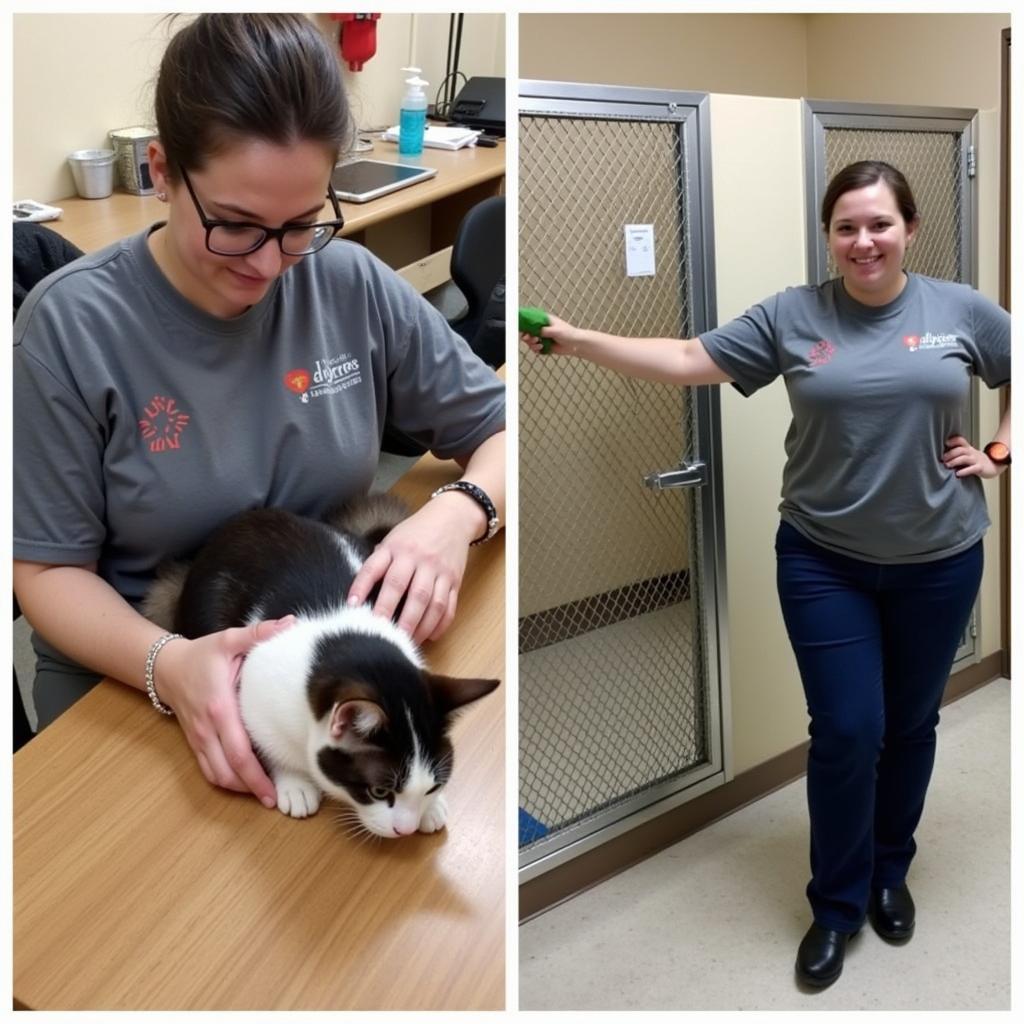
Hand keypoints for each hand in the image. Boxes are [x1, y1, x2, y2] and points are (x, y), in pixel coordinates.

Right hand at [153, 617, 295, 806]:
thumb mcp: (230, 639)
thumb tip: (291, 623)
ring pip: (216, 775)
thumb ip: (260, 633)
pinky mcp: (195, 742)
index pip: (239, 750)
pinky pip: (208, 769)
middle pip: (228, 770)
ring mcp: (199, 738)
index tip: (273, 790)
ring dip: (238, 788)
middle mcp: (208, 728)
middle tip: (275, 800)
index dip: (255, 774)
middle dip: (251, 789)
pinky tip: (243, 784)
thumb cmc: (202, 654)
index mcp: (220, 707)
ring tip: (263, 794)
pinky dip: (225, 781)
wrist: (166, 666)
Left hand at [346, 494, 479, 643]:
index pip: (376, 568)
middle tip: (383, 636)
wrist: (453, 517)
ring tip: (407, 642)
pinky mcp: (455, 580)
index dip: (362, 587)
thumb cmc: (416, 532)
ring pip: (431, 603)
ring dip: (419, 626)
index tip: (352, 606)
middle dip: (395, 616)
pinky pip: (449, 605)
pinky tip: (430, 636)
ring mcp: (440, 571)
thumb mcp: (392, 539)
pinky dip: (440, 624)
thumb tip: (359, 595)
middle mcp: (419, 559)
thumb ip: (379, 562)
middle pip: (408, 591)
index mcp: (397, 548)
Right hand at [520, 313, 582, 356]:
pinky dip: (535, 349)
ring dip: (531, 343)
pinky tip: (541, 348)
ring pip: (530, 340)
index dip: (524, 323)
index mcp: (544, 320)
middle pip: (527, 331)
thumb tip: (535, 332)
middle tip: (529, 339)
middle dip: (526, 336)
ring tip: (539, 344)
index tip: (521, 328)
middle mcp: (541, 328)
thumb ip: (545, 331)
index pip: (530, 319)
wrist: (575, 344)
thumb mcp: (556, 330)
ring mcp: (542, 337)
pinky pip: (535, 347)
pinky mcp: (543, 345)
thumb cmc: (568, 333)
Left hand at [942, 435, 1003, 478]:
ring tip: (947, 465)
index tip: (945, 443)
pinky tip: (957, 473)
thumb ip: (957, 453)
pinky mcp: (980, 468)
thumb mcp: (968, 454)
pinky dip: (964, 471)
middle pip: (960, 450)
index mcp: (968, 448)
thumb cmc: (976, 461)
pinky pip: (972, 469)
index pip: (961, 440)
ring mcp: (976, 460)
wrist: (994, 465)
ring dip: (954, 461)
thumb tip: (940, 456)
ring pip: (965, 458)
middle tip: (942, 459)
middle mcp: (972, 453)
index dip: (953, 440)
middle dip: (950, 454)